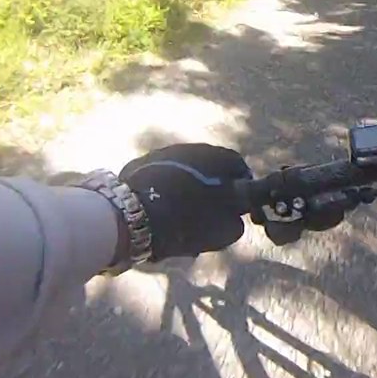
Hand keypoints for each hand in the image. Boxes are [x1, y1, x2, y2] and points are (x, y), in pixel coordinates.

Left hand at [119, 144, 251, 260]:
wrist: (135, 218)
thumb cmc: (188, 222)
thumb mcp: (227, 229)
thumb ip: (237, 218)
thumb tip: (234, 215)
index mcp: (222, 158)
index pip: (241, 172)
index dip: (241, 194)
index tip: (234, 213)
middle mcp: (196, 147)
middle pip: (211, 169)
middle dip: (211, 190)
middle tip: (207, 217)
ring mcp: (165, 152)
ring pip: (184, 172)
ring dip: (186, 189)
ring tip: (180, 216)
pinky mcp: (141, 162)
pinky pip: (160, 176)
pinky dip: (163, 189)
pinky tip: (158, 211)